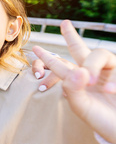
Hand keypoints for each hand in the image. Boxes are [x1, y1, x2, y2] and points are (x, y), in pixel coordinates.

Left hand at [33, 20, 115, 143]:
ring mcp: (108, 72)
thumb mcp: (81, 106)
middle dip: (71, 36)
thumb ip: (73, 89)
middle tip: (64, 24)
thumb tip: (78, 70)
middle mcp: (92, 72)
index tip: (35, 48)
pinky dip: (113, 80)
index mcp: (76, 81)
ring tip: (90, 81)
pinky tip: (110, 91)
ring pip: (99, 54)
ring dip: (92, 66)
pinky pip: (115, 68)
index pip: (60, 65)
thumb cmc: (100, 119)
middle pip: (81, 49)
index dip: (48, 58)